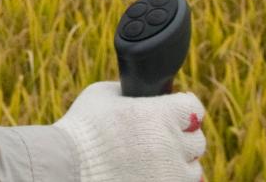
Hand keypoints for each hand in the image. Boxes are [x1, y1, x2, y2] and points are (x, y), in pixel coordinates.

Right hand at [53, 81, 205, 181]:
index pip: (194, 108)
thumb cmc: (82, 129)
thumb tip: (139, 95)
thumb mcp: (102, 94)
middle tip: (162, 137)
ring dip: (179, 163)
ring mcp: (171, 175)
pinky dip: (170, 179)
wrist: (68, 166)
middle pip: (197, 140)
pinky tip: (152, 172)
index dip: (184, 107)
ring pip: (193, 169)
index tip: (178, 109)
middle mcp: (172, 145)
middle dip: (182, 136)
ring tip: (155, 159)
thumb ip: (129, 93)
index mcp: (161, 114)